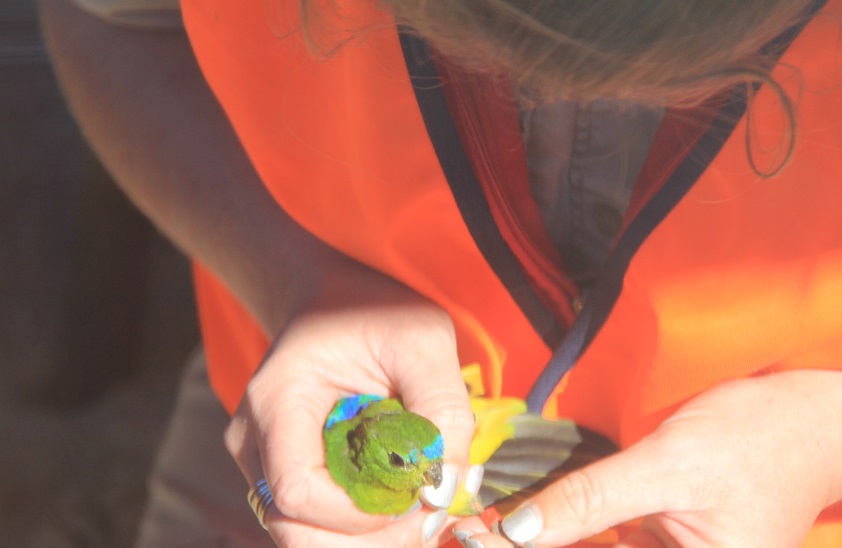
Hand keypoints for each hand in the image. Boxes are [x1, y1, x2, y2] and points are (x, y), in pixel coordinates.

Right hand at [224, 260, 474, 546]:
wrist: (331, 301)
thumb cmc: (371, 310)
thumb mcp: (423, 339)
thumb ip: (443, 407)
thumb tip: (447, 484)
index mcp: (277, 400)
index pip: (298, 492)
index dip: (359, 514)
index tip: (414, 496)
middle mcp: (256, 439)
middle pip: (295, 530)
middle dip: (367, 540)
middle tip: (425, 517)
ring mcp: (264, 460)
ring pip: (305, 536)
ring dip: (367, 539)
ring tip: (418, 509)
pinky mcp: (285, 471)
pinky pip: (316, 522)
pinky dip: (361, 528)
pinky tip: (400, 503)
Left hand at [451, 370, 841, 546]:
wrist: (802, 420)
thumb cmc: (752, 438)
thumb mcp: (667, 466)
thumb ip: (591, 501)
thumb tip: (516, 531)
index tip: (471, 543)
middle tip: (465, 534)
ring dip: (531, 542)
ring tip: (474, 529)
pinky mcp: (656, 547)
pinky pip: (598, 546)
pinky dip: (558, 533)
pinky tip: (512, 523)